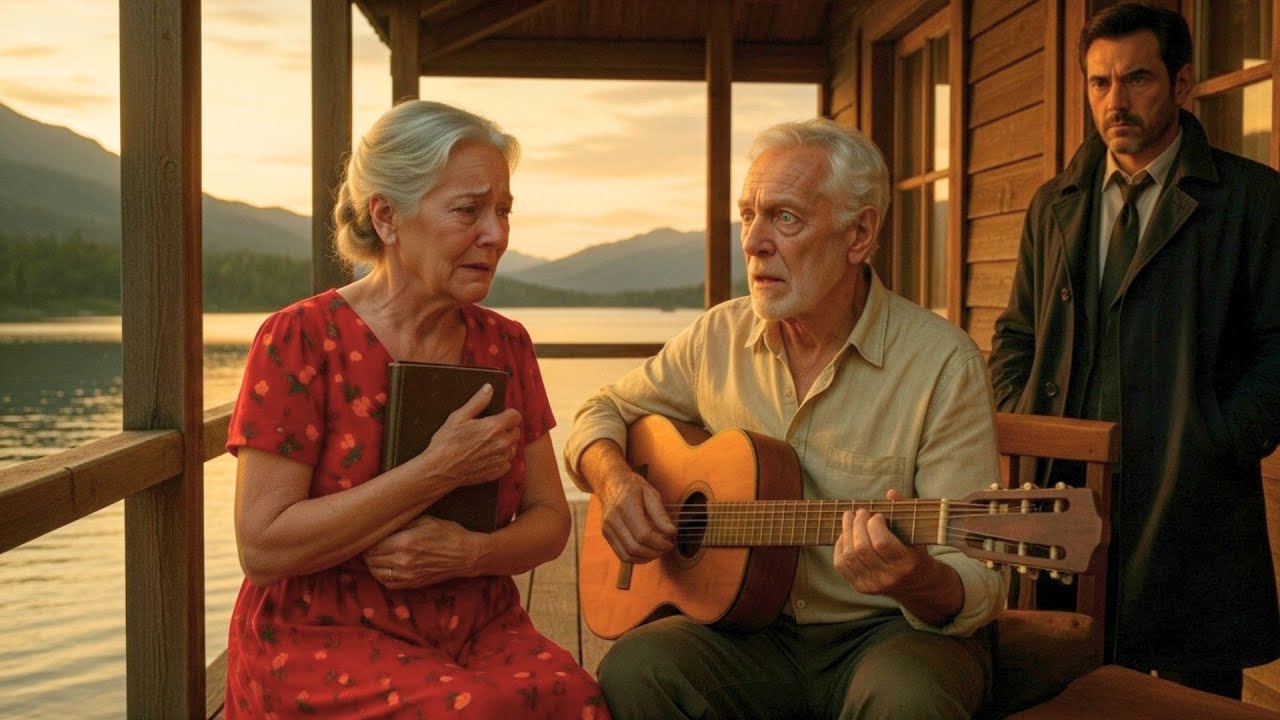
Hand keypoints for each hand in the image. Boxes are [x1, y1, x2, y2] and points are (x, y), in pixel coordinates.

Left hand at [363, 514, 477, 588]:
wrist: (465, 555)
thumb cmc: (447, 533)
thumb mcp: (424, 520)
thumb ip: (401, 523)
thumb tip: (380, 523)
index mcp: (404, 542)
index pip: (372, 545)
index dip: (367, 539)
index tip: (367, 533)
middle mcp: (403, 562)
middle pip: (371, 559)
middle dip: (367, 551)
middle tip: (369, 542)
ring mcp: (407, 575)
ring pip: (376, 572)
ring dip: (372, 563)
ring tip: (375, 553)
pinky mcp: (412, 584)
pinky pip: (387, 583)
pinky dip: (380, 574)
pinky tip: (384, 565)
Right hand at [421, 383, 522, 488]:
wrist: (439, 470)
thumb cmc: (446, 442)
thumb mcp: (459, 417)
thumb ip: (477, 402)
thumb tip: (489, 388)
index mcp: (494, 427)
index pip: (515, 416)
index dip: (507, 414)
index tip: (499, 416)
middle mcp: (502, 443)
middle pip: (516, 431)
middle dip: (506, 429)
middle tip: (490, 431)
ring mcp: (501, 459)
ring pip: (512, 447)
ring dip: (505, 444)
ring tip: (487, 444)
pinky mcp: (498, 472)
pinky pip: (507, 462)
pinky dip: (501, 459)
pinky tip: (487, 456)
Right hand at [598, 468, 675, 563]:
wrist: (610, 483)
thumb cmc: (632, 487)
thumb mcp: (651, 493)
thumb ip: (660, 514)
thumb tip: (671, 532)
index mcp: (625, 505)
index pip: (643, 534)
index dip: (660, 542)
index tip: (671, 541)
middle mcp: (613, 519)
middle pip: (635, 547)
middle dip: (655, 552)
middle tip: (667, 546)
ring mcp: (607, 528)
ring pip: (627, 555)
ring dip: (646, 558)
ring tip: (659, 550)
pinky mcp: (606, 535)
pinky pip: (622, 555)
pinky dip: (637, 559)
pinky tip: (648, 552)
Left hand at [833, 489, 934, 597]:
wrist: (917, 585)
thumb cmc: (916, 553)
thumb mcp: (917, 534)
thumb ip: (905, 511)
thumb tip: (891, 493)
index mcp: (906, 564)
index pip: (881, 543)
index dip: (874, 524)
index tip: (877, 515)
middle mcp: (888, 577)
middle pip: (861, 548)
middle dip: (857, 524)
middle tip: (860, 512)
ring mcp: (872, 585)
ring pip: (849, 555)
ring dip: (846, 531)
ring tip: (849, 518)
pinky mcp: (860, 587)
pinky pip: (840, 565)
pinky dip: (839, 546)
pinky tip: (845, 535)